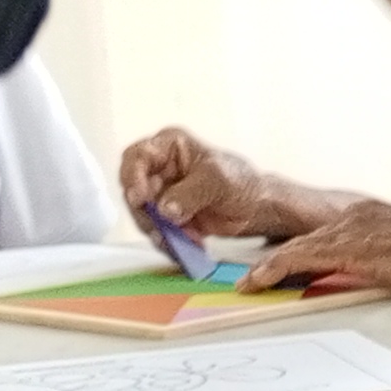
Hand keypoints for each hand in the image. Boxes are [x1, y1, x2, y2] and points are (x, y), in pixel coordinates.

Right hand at [117, 126, 356, 243]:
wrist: (257, 207)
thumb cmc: (242, 182)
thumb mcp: (217, 181)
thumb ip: (189, 194)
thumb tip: (165, 209)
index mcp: (170, 146)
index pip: (137, 156)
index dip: (132, 177)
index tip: (141, 198)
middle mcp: (161, 167)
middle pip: (134, 189)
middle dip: (146, 211)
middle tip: (161, 228)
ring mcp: (162, 193)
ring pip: (143, 213)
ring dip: (158, 229)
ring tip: (182, 238)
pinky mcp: (168, 216)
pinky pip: (156, 229)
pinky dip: (167, 240)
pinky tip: (186, 244)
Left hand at [244, 199, 390, 298]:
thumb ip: (387, 259)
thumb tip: (381, 275)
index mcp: (370, 215)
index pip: (324, 232)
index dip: (299, 251)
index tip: (279, 265)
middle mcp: (354, 216)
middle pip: (304, 236)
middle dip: (275, 256)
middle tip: (252, 276)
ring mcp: (348, 229)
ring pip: (295, 247)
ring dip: (268, 267)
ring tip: (249, 284)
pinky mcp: (346, 247)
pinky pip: (299, 258)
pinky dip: (274, 269)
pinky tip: (258, 281)